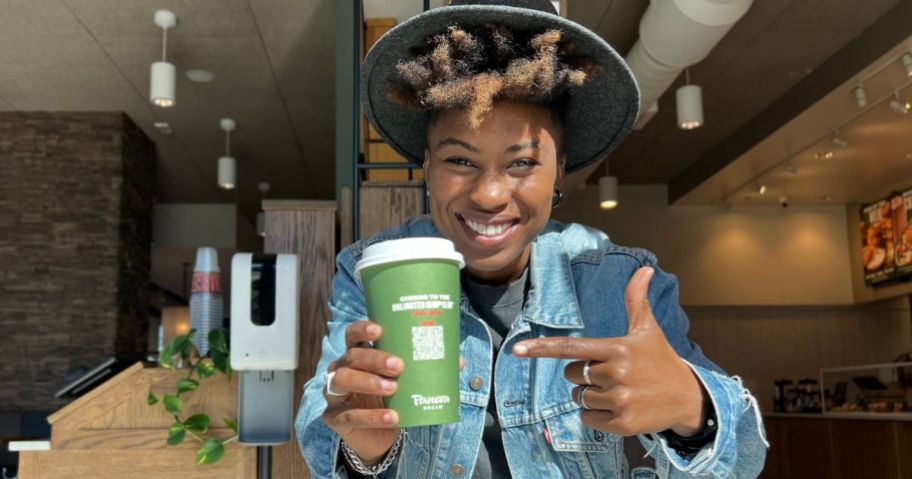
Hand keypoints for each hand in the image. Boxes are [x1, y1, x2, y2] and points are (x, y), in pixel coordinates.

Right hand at [322, 321, 466, 464]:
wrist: (379, 437)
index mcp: (358, 353)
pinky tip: (392, 417)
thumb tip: (458, 362)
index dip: (363, 329)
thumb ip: (424, 369)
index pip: (353, 334)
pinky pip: (350, 414)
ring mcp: (334, 393)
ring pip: (343, 380)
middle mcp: (342, 368)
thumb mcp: (406, 382)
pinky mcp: (335, 417)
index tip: (380, 330)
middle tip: (398, 366)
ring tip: (393, 388)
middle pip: (351, 356)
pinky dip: (372, 416)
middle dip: (374, 359)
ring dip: (368, 382)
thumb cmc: (392, 399)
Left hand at [513, 267, 706, 436]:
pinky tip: (619, 408)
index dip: (541, 349)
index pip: (571, 348)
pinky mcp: (622, 423)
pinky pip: (588, 418)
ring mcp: (620, 400)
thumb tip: (644, 269)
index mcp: (617, 348)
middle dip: (586, 374)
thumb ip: (637, 300)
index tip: (516, 350)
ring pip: (579, 398)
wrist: (688, 398)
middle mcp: (617, 373)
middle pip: (573, 375)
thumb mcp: (648, 329)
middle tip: (613, 374)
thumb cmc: (660, 359)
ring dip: (591, 395)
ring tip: (618, 391)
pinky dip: (597, 415)